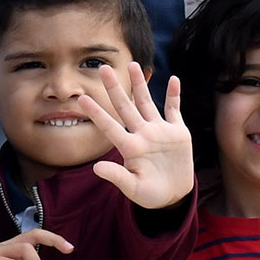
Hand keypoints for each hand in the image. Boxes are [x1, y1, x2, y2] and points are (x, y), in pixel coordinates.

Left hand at [75, 64, 195, 210]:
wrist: (174, 195)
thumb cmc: (150, 194)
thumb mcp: (133, 189)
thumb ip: (116, 177)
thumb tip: (96, 168)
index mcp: (129, 148)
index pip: (109, 126)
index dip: (96, 113)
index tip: (82, 99)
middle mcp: (142, 134)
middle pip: (125, 107)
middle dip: (114, 88)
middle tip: (102, 68)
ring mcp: (159, 131)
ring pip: (147, 102)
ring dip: (140, 84)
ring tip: (132, 64)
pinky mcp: (177, 132)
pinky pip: (174, 109)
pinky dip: (174, 95)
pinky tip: (173, 79)